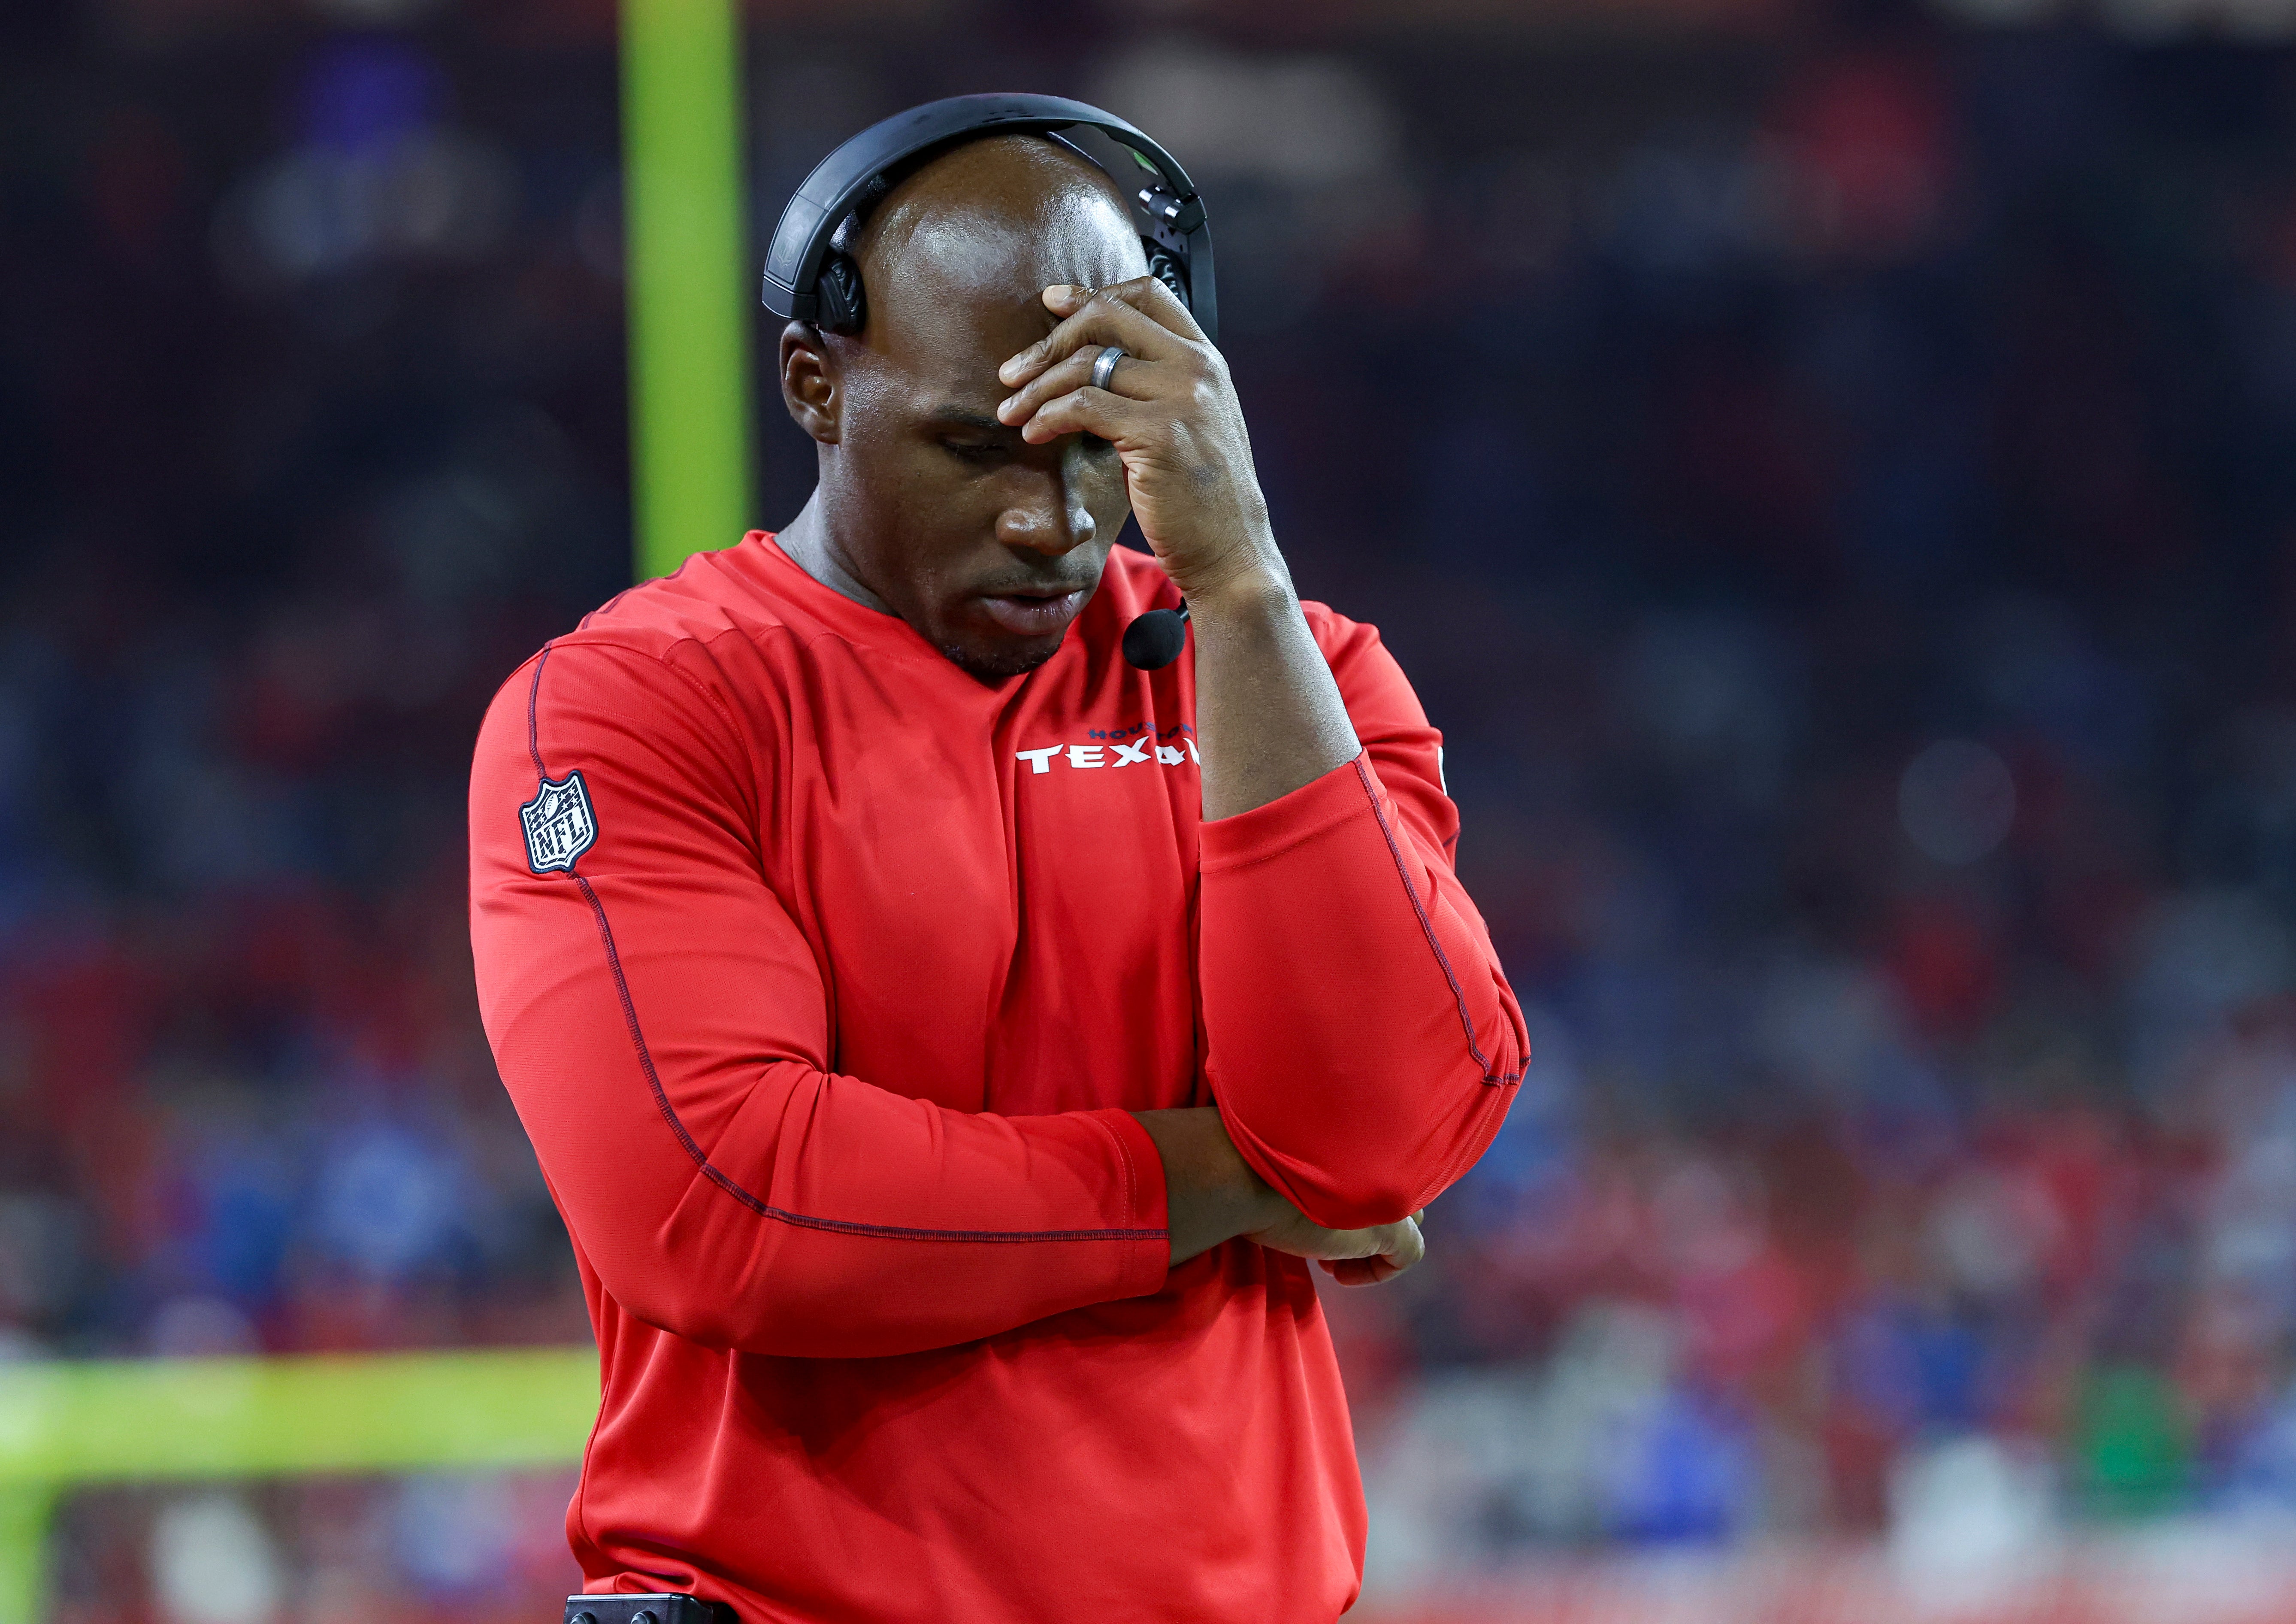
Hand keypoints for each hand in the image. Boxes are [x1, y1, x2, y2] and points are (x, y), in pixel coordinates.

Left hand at [996, 278, 1278, 603]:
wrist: (1231, 550)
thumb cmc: (1200, 496)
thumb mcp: (1189, 424)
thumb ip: (1156, 385)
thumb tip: (1094, 362)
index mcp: (1205, 359)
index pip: (1147, 293)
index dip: (1092, 293)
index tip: (1053, 302)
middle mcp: (1198, 368)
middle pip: (1108, 317)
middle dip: (1050, 339)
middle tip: (1012, 371)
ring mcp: (1182, 398)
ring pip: (1088, 362)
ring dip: (1037, 386)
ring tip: (1011, 411)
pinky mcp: (1159, 434)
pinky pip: (1084, 407)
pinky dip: (1048, 416)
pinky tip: (1034, 433)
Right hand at [1128, 1108, 1425, 1286]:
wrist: (1238, 1169)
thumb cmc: (1236, 1151)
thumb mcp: (1264, 1141)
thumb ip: (1285, 1146)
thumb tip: (1248, 1141)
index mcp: (1351, 1122)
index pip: (1375, 1149)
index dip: (1351, 1184)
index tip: (1315, 1207)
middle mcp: (1378, 1149)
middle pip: (1400, 1182)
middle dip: (1368, 1211)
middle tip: (1325, 1235)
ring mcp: (1388, 1188)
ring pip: (1407, 1217)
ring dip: (1370, 1242)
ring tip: (1327, 1257)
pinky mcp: (1389, 1226)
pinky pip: (1408, 1254)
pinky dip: (1378, 1271)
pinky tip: (1337, 1274)